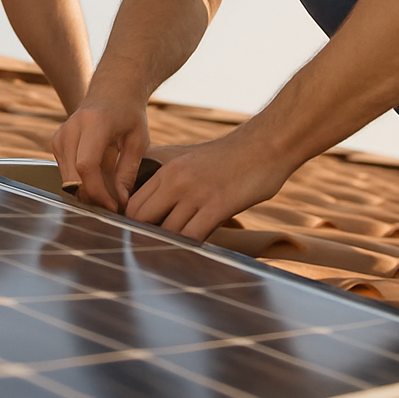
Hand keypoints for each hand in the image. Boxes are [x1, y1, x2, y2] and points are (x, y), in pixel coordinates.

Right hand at [52, 96, 149, 211]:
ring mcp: (60, 136)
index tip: (114, 206)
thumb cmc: (128, 113)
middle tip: (115, 205)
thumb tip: (120, 201)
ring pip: (67, 180)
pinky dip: (82, 183)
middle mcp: (71, 129)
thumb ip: (127, 171)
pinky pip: (66, 174)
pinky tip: (100, 180)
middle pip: (73, 177)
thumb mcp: (138, 140)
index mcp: (93, 124)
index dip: (99, 192)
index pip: (86, 166)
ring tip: (111, 192)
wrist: (112, 91)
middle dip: (94, 198)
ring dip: (88, 192)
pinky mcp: (56, 144)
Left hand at [125, 127, 286, 240]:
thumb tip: (154, 206)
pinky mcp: (217, 205)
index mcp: (167, 169)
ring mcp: (195, 192)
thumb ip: (169, 179)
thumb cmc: (229, 158)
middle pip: (141, 219)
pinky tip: (197, 248)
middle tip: (157, 249)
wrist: (264, 145)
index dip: (134, 225)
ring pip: (166, 231)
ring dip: (171, 245)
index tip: (143, 237)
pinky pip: (192, 236)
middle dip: (146, 236)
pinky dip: (190, 247)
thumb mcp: (191, 159)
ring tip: (178, 251)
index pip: (134, 204)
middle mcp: (176, 179)